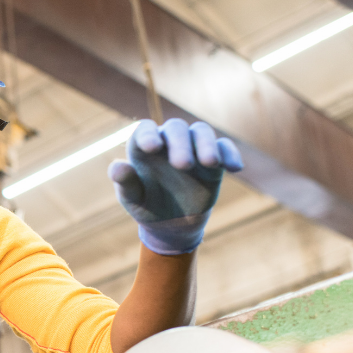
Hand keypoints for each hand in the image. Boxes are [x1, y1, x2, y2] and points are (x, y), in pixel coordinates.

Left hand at [108, 119, 243, 254]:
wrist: (171, 224)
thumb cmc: (146, 206)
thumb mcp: (133, 199)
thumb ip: (126, 183)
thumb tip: (118, 167)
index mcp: (144, 148)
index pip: (145, 129)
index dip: (148, 134)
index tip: (152, 148)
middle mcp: (169, 142)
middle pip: (176, 128)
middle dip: (180, 144)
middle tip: (183, 165)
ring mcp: (192, 148)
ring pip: (201, 132)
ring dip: (206, 144)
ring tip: (209, 163)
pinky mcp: (213, 160)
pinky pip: (224, 148)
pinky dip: (230, 154)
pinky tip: (235, 168)